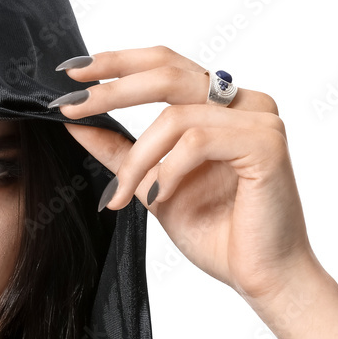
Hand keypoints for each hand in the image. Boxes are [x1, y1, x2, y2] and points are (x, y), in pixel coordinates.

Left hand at [53, 46, 315, 306]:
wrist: (260, 276)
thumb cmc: (216, 232)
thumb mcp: (151, 184)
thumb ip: (120, 152)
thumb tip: (75, 124)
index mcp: (220, 104)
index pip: (164, 64)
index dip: (117, 62)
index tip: (71, 73)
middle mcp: (244, 101)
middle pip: (168, 71)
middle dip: (112, 89)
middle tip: (71, 107)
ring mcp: (259, 119)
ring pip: (174, 116)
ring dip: (137, 159)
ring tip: (123, 195)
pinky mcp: (266, 143)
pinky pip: (197, 141)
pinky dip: (168, 170)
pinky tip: (158, 196)